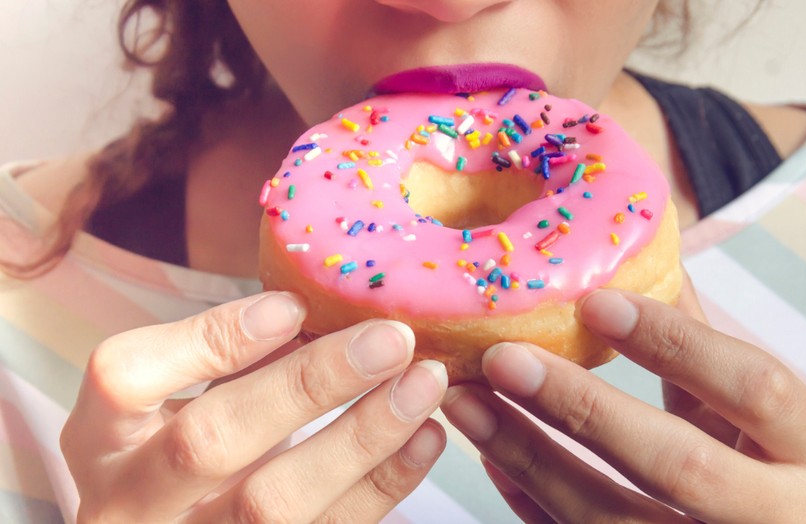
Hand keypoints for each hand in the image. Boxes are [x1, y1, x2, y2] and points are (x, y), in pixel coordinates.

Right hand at [61, 291, 447, 521]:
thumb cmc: (183, 450)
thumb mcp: (178, 401)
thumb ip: (229, 357)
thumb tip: (325, 305)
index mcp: (101, 438)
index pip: (126, 378)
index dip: (211, 338)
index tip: (293, 305)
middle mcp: (129, 501)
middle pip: (211, 443)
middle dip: (309, 385)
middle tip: (390, 339)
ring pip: (274, 504)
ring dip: (362, 437)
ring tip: (424, 383)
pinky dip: (384, 483)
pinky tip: (424, 436)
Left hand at [440, 276, 805, 522]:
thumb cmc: (759, 465)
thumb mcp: (746, 405)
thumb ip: (698, 336)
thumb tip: (640, 245)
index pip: (753, 386)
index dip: (676, 342)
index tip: (595, 301)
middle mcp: (776, 515)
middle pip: (678, 464)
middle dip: (583, 408)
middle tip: (504, 358)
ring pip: (610, 519)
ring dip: (528, 455)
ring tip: (467, 402)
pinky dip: (527, 498)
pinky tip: (488, 454)